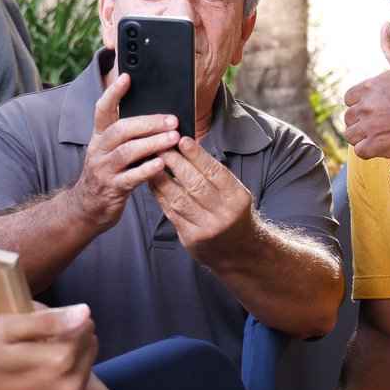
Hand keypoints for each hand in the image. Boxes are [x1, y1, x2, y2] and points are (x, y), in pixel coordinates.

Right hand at [0, 304, 97, 389]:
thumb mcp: (7, 329)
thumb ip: (48, 319)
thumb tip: (85, 312)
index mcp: (61, 359)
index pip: (87, 326)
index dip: (67, 324)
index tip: (43, 334)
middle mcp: (72, 386)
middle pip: (91, 348)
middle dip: (72, 344)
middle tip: (41, 351)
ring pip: (87, 371)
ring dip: (71, 366)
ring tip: (39, 370)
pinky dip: (67, 389)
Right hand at [70, 74, 180, 231]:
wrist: (87, 207)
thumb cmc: (108, 173)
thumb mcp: (111, 150)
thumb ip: (129, 135)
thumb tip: (160, 117)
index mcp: (100, 136)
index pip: (103, 109)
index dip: (114, 92)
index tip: (127, 77)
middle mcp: (98, 149)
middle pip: (121, 129)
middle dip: (148, 123)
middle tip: (172, 120)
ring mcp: (103, 169)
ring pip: (127, 152)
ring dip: (152, 143)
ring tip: (173, 138)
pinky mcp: (111, 189)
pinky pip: (130, 177)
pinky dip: (146, 170)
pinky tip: (162, 164)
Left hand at [148, 136, 253, 261]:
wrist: (237, 249)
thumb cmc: (231, 211)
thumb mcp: (233, 192)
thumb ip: (213, 174)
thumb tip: (187, 146)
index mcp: (237, 197)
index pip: (215, 172)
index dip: (197, 155)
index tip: (182, 140)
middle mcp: (224, 213)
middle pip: (196, 184)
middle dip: (176, 163)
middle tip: (161, 146)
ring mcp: (207, 227)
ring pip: (180, 198)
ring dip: (162, 178)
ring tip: (153, 162)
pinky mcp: (191, 238)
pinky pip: (171, 212)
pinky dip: (159, 194)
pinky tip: (152, 181)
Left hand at [343, 24, 389, 159]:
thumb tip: (386, 24)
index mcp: (368, 87)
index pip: (348, 99)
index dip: (360, 105)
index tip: (376, 108)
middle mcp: (365, 105)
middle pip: (349, 118)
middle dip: (361, 122)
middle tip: (381, 124)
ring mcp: (370, 126)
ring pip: (351, 136)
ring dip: (363, 138)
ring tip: (382, 135)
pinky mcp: (376, 145)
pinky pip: (359, 151)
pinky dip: (369, 151)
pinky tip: (383, 144)